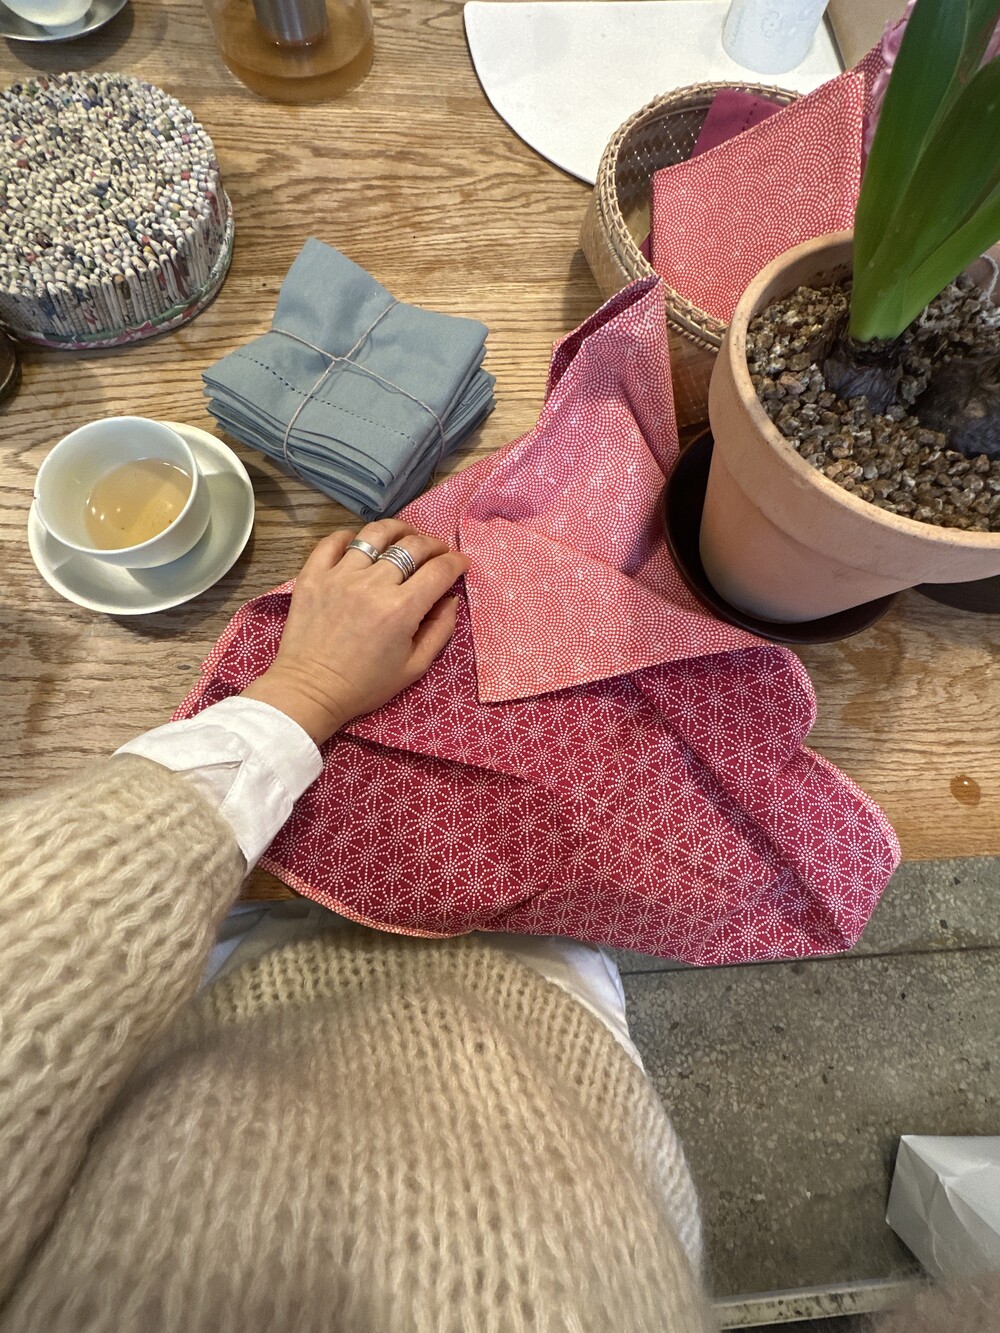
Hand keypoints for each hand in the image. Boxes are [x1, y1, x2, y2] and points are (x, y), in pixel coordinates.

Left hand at [241, 520, 468, 744]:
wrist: (309, 691)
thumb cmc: (364, 685)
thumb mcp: (414, 667)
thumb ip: (440, 630)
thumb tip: (450, 599)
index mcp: (401, 609)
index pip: (439, 570)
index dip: (456, 562)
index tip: (460, 563)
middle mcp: (372, 584)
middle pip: (412, 546)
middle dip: (434, 545)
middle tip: (438, 552)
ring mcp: (339, 575)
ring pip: (375, 534)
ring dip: (398, 530)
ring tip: (405, 536)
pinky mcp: (313, 575)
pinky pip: (333, 541)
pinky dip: (350, 537)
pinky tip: (360, 545)